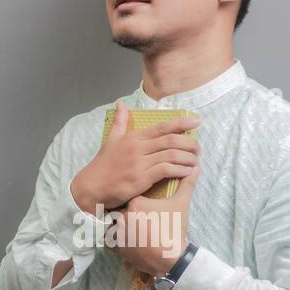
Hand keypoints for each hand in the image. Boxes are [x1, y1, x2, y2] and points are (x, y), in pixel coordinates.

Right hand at [71, 99, 199, 213]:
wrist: (90, 187)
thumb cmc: (102, 165)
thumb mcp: (111, 139)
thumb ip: (119, 122)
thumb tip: (120, 103)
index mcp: (133, 137)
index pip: (162, 127)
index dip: (181, 122)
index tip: (196, 121)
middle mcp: (138, 147)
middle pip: (171, 139)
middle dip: (189, 142)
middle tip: (199, 147)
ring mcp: (139, 163)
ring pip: (171, 154)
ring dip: (188, 157)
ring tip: (196, 161)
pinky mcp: (140, 178)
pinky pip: (165, 170)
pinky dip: (180, 170)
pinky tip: (188, 172)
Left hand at [108, 158, 199, 277]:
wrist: (171, 258)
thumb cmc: (174, 229)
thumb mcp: (181, 205)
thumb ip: (186, 185)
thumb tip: (196, 168)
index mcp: (135, 203)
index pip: (133, 199)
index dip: (141, 206)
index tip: (149, 212)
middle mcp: (123, 216)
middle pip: (123, 212)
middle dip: (131, 218)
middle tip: (145, 225)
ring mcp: (119, 233)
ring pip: (117, 227)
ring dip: (124, 230)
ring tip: (139, 235)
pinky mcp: (118, 249)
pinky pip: (114, 243)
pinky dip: (121, 244)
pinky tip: (133, 244)